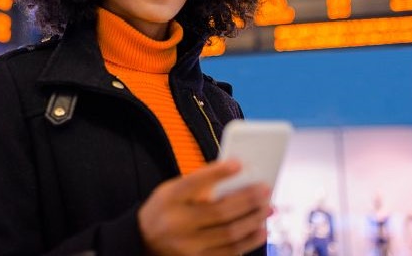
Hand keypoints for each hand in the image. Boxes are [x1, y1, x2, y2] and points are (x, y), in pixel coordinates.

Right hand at [138, 159, 270, 255]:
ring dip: (254, 220)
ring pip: (230, 234)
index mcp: (169, 199)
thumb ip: (198, 184)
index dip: (218, 173)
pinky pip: (230, 252)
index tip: (240, 163)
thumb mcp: (171, 190)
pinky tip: (260, 229)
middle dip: (248, 199)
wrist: (143, 241)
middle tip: (266, 190)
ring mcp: (188, 246)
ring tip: (268, 208)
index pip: (195, 182)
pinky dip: (249, 241)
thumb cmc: (165, 209)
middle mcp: (177, 223)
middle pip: (221, 211)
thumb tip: (237, 177)